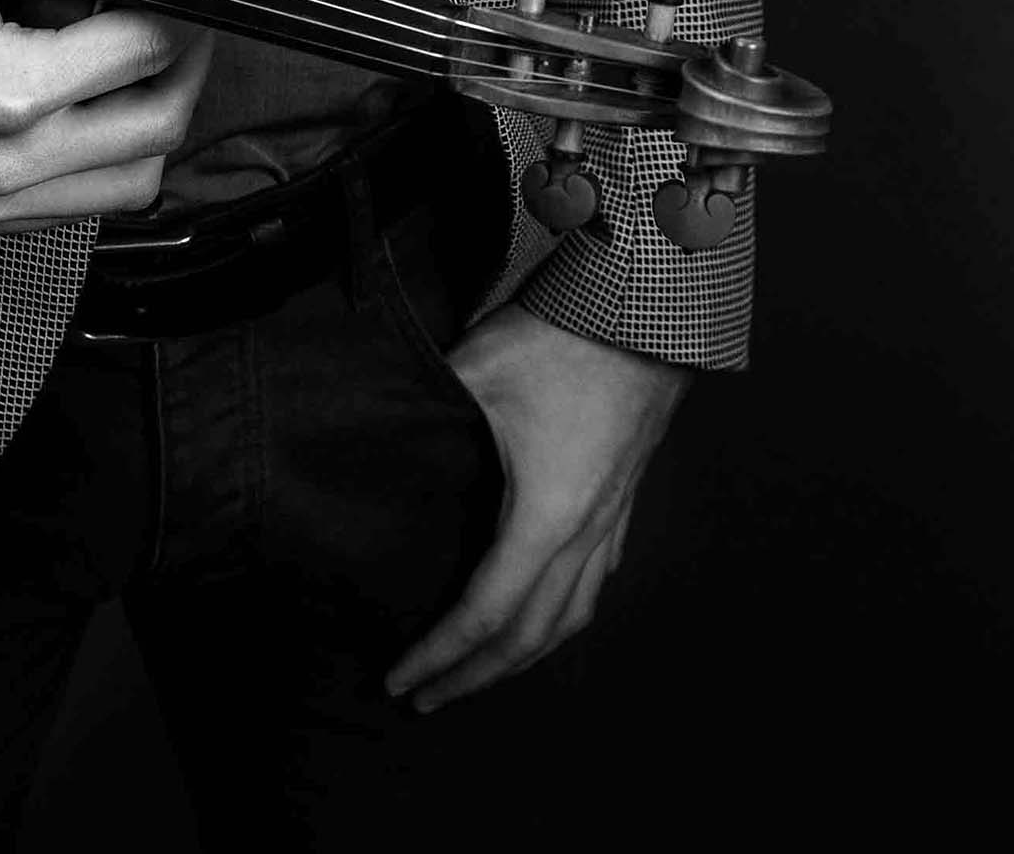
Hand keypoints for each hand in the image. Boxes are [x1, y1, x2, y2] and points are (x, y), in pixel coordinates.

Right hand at [0, 0, 213, 236]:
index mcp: (0, 87)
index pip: (149, 52)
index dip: (185, 3)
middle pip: (158, 131)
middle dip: (186, 65)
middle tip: (177, 12)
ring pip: (126, 187)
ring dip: (149, 120)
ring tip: (129, 55)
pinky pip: (70, 209)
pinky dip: (97, 159)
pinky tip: (76, 98)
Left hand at [387, 305, 689, 708]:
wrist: (646, 315)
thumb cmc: (562, 341)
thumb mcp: (475, 369)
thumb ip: (421, 405)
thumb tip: (368, 425)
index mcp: (545, 518)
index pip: (484, 614)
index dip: (440, 654)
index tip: (401, 679)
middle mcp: (584, 536)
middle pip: (529, 639)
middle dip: (474, 677)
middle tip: (426, 698)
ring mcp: (610, 522)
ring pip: (569, 620)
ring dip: (521, 659)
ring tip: (480, 673)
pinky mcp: (622, 503)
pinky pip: (593, 587)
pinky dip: (559, 620)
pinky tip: (542, 616)